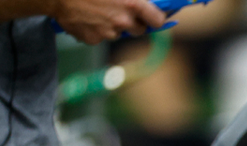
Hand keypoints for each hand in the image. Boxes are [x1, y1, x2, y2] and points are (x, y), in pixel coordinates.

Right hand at [52, 0, 166, 43]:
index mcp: (132, 4)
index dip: (156, 18)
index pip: (157, 20)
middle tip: (123, 11)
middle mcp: (122, 21)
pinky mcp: (93, 40)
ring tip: (100, 10)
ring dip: (114, 25)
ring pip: (119, 33)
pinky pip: (101, 37)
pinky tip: (88, 16)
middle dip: (134, 22)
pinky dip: (97, 29)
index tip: (154, 16)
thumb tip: (144, 1)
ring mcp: (107, 33)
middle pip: (140, 30)